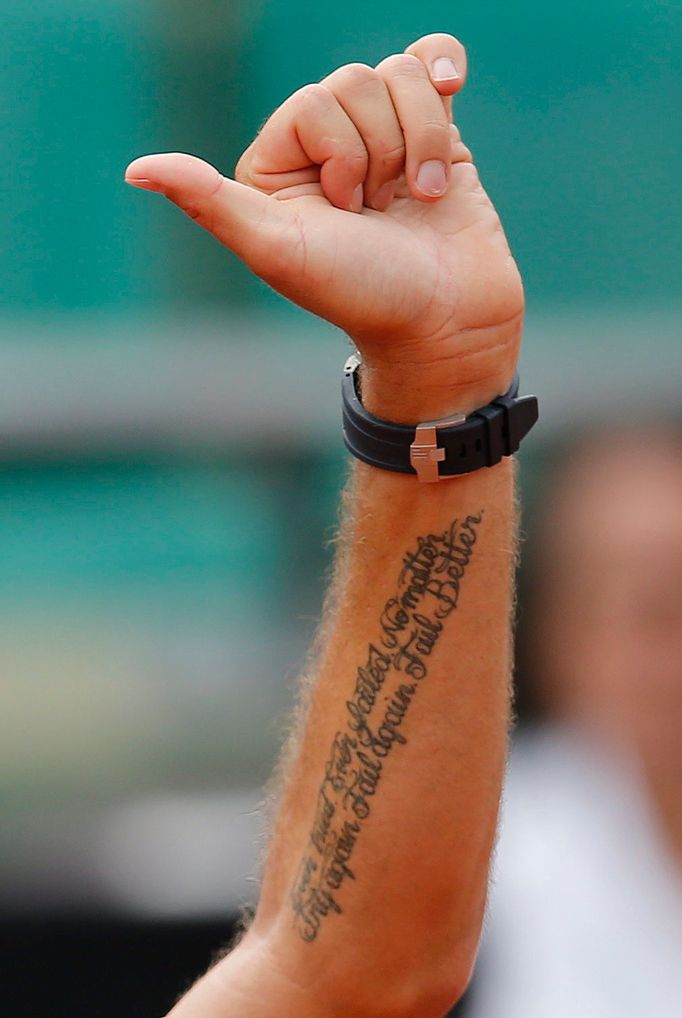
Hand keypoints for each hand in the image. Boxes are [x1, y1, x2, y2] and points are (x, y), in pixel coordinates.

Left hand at [125, 33, 522, 418]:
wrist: (448, 323)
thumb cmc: (364, 294)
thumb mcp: (278, 252)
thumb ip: (210, 204)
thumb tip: (136, 169)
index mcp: (277, 171)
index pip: (312, 103)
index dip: (341, 154)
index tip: (346, 213)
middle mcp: (326, 150)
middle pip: (356, 82)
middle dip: (380, 153)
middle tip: (379, 215)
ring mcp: (383, 141)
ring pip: (400, 75)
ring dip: (421, 143)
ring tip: (418, 200)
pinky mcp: (435, 139)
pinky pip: (433, 63)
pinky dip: (445, 72)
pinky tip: (453, 87)